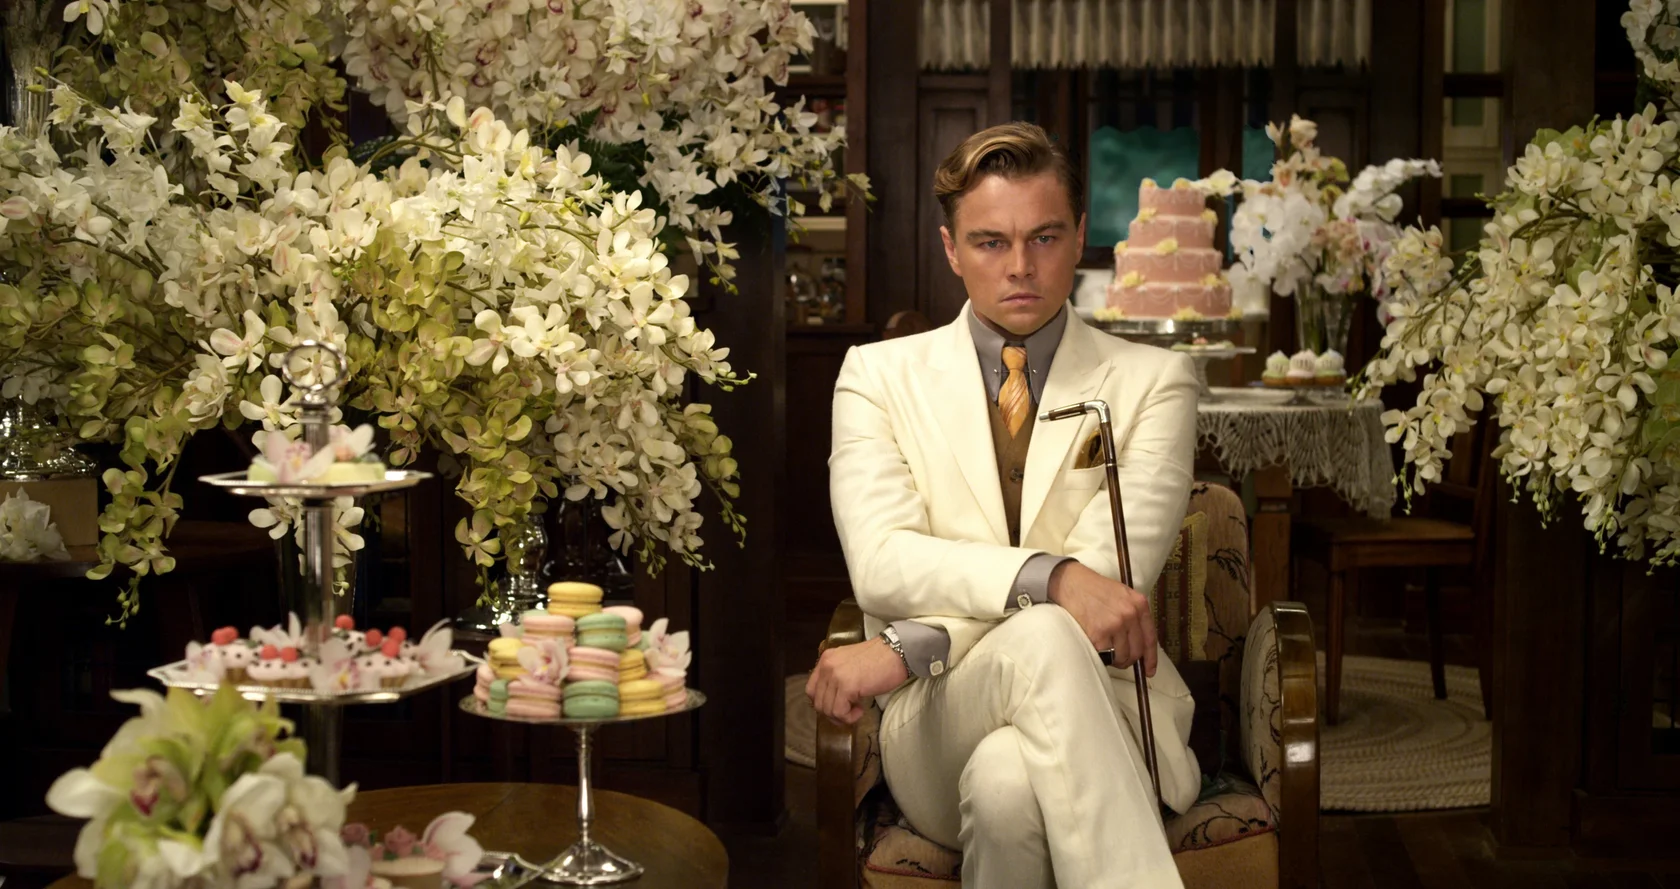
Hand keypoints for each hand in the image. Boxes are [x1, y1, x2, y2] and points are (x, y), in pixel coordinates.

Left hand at [806, 637, 908, 724]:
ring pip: (827, 710)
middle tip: (849, 712)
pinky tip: (861, 710)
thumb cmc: (880, 659)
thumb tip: (833, 700)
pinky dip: (849, 717)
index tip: (838, 706)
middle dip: (833, 714)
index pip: (811, 689)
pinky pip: (839, 712)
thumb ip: (838, 676)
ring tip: (858, 709)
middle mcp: (826, 666)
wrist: (897, 651)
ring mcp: (835, 675)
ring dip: (842, 716)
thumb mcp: (850, 663)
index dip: (823, 703)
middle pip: (817, 702)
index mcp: (826, 659)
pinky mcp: (846, 686)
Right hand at [1047, 560, 1158, 676]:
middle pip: (1137, 651)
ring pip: (1122, 656)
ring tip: (1105, 649)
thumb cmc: (1094, 589)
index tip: (1149, 670)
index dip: (1150, 658)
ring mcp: (1115, 624)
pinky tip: (1094, 643)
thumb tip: (1138, 644)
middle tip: (1120, 659)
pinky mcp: (1099, 634)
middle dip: (1129, 660)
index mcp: (1139, 604)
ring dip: (1114, 659)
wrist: (1071, 582)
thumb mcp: (1122, 594)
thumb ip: (1134, 614)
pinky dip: (1100, 654)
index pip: (1150, 638)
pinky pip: (1105, 654)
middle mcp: (1130, 614)